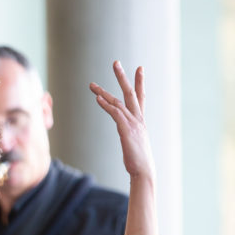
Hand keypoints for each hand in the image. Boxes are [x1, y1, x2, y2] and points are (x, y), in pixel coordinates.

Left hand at [89, 61, 154, 180]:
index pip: (140, 98)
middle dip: (123, 77)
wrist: (144, 172)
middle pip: (130, 93)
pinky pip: (115, 114)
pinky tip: (97, 99)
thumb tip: (127, 136)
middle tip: (115, 63)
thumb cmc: (138, 162)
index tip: (140, 68)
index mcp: (140, 122)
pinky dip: (106, 105)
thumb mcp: (134, 145)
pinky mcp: (127, 131)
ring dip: (103, 92)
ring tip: (91, 84)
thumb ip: (130, 136)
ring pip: (118, 102)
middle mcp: (138, 120)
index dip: (140, 82)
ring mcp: (133, 124)